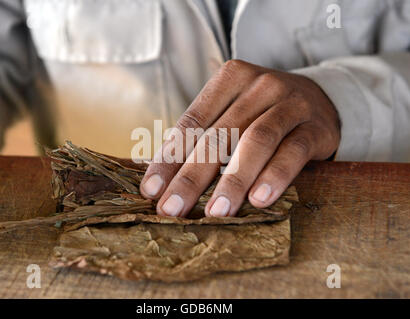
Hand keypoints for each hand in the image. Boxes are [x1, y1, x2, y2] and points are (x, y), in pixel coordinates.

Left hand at [140, 60, 339, 216]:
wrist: (320, 98)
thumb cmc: (263, 111)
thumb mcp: (232, 111)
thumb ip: (203, 134)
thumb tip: (161, 175)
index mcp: (230, 78)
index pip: (192, 122)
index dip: (169, 158)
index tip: (151, 190)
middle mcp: (260, 86)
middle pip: (219, 136)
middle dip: (192, 177)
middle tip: (173, 208)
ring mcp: (291, 104)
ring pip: (256, 142)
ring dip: (233, 180)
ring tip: (215, 213)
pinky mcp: (316, 127)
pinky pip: (293, 152)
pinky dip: (275, 176)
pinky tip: (259, 200)